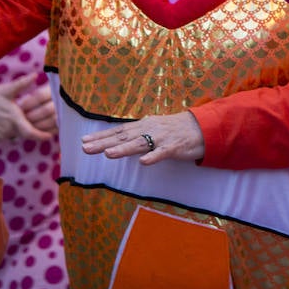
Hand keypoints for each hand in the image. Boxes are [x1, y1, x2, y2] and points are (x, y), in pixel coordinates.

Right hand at [0, 73, 53, 143]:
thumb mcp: (7, 89)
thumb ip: (23, 83)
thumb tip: (36, 74)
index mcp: (14, 119)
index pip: (31, 132)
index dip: (41, 136)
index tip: (50, 136)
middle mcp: (8, 130)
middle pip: (24, 133)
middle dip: (30, 128)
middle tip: (34, 121)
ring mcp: (0, 135)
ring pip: (15, 134)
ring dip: (18, 128)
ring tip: (14, 117)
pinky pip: (6, 136)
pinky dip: (9, 130)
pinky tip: (5, 121)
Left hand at [80, 111, 205, 165]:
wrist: (204, 127)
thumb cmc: (176, 129)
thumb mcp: (154, 127)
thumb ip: (137, 132)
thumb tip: (118, 137)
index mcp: (144, 126)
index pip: (119, 131)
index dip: (101, 136)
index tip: (84, 141)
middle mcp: (150, 130)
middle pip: (124, 137)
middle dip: (104, 142)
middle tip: (85, 148)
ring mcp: (162, 138)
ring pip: (140, 144)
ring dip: (124, 149)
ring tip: (108, 154)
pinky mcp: (175, 147)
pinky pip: (162, 153)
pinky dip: (153, 157)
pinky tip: (143, 162)